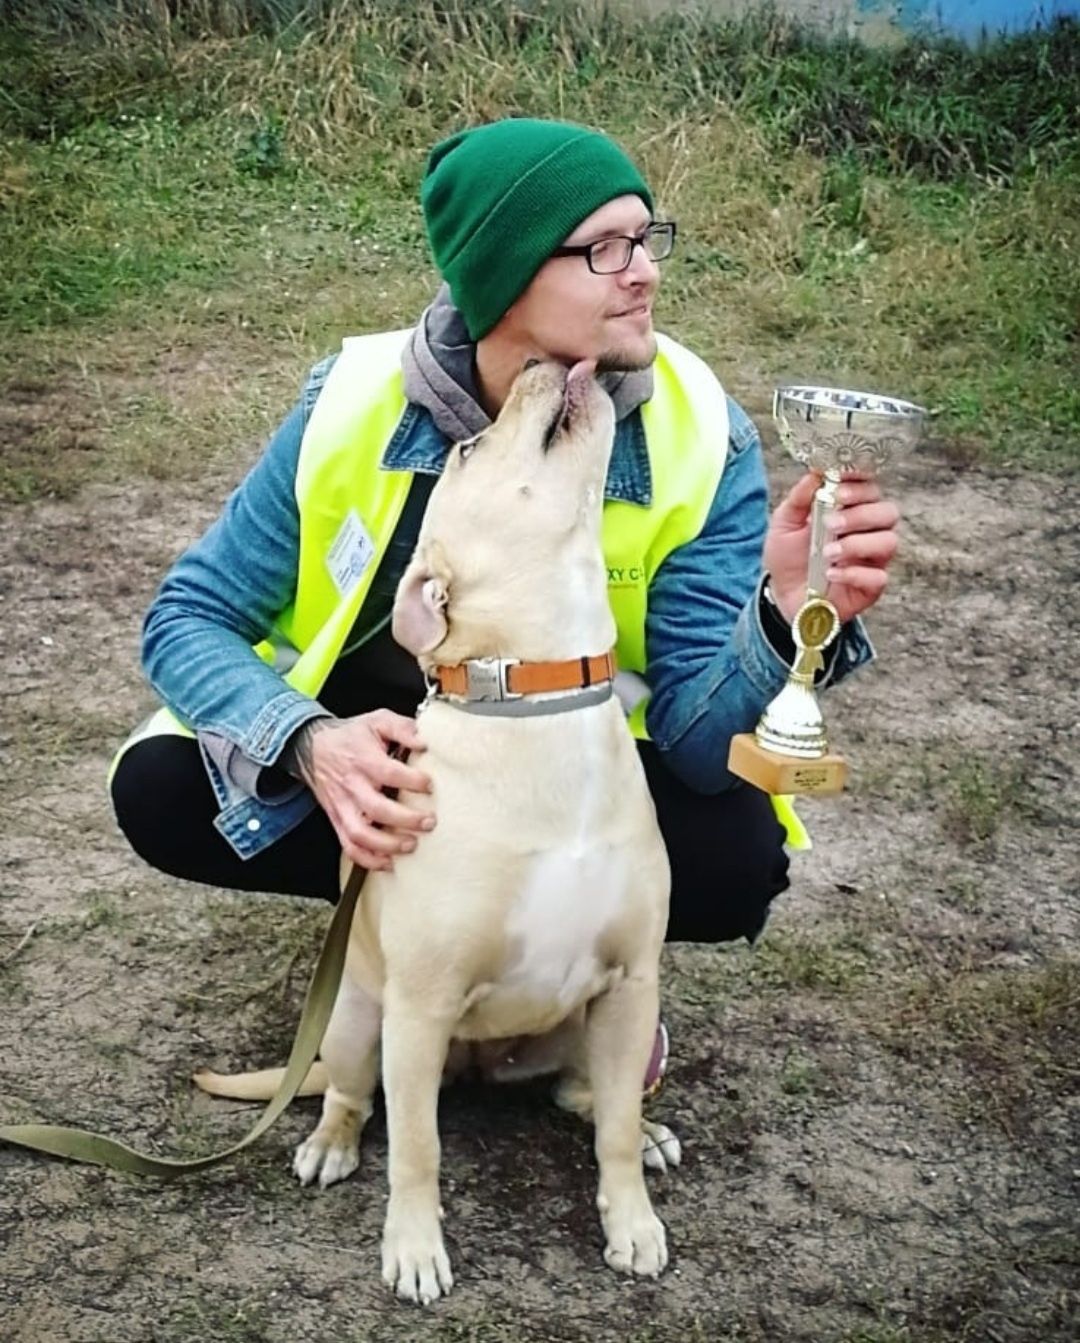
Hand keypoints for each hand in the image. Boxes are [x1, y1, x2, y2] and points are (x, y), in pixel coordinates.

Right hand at [285, 710, 434, 870]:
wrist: (312, 747)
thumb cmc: (351, 736)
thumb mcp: (377, 720)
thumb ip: (403, 727)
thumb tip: (424, 742)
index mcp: (363, 759)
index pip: (388, 772)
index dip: (411, 781)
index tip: (429, 785)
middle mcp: (352, 785)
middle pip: (376, 809)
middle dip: (405, 819)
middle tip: (429, 822)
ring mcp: (342, 806)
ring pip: (359, 834)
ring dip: (386, 844)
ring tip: (411, 845)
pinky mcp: (337, 819)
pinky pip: (348, 846)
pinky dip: (367, 859)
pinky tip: (387, 862)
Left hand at [762, 472, 899, 625]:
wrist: (782, 594)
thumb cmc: (789, 556)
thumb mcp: (785, 522)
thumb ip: (800, 497)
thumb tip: (816, 471)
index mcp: (852, 509)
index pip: (871, 489)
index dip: (861, 485)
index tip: (839, 488)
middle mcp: (869, 531)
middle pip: (888, 512)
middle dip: (860, 514)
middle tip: (831, 523)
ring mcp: (872, 559)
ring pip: (888, 542)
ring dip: (857, 544)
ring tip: (828, 552)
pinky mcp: (871, 586)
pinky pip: (878, 577)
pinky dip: (854, 573)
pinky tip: (831, 573)